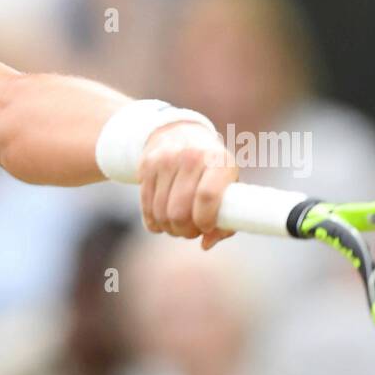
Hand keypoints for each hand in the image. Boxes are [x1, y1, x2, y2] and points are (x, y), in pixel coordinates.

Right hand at [138, 120, 237, 249]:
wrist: (179, 131)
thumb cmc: (211, 167)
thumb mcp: (228, 184)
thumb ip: (226, 219)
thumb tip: (206, 243)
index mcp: (217, 161)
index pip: (207, 196)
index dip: (205, 220)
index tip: (205, 227)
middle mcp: (190, 157)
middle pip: (181, 211)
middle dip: (185, 230)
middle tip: (191, 231)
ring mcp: (165, 160)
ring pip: (161, 213)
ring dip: (170, 228)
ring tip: (178, 226)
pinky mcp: (146, 165)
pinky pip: (146, 207)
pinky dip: (153, 222)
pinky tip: (161, 221)